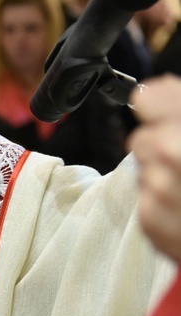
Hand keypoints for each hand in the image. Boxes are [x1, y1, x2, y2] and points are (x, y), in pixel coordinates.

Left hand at [128, 75, 180, 263]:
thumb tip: (159, 92)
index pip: (150, 98)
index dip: (161, 105)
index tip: (167, 111)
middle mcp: (172, 155)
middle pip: (144, 138)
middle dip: (166, 145)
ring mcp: (159, 192)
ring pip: (144, 171)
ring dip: (165, 176)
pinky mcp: (151, 222)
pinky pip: (146, 201)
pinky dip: (164, 204)